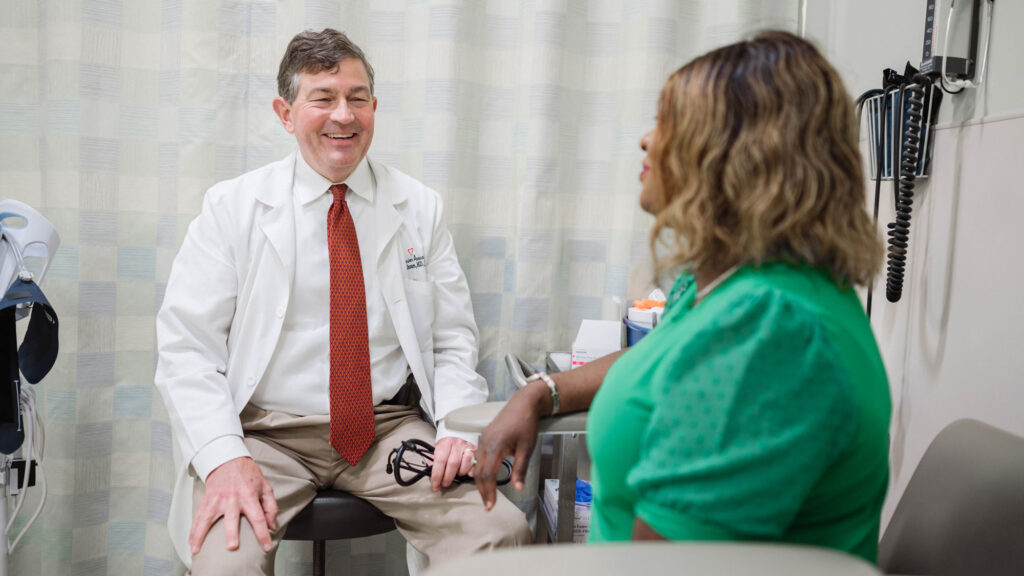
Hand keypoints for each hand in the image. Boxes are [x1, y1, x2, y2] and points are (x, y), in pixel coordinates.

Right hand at [188, 457, 277, 555]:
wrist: (229, 460)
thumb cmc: (249, 476)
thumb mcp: (265, 487)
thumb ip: (271, 508)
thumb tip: (272, 527)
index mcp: (250, 496)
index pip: (258, 518)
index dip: (263, 533)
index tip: (266, 547)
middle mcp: (233, 499)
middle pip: (232, 518)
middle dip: (232, 533)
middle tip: (232, 547)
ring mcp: (218, 499)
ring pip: (208, 518)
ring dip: (202, 534)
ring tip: (196, 549)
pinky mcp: (207, 499)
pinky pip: (198, 516)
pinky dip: (193, 530)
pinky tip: (190, 543)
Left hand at [430, 436, 476, 490]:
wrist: (458, 436)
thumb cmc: (447, 446)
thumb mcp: (437, 450)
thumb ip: (433, 461)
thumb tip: (430, 475)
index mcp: (445, 443)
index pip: (440, 461)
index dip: (437, 475)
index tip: (435, 484)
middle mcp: (457, 444)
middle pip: (452, 464)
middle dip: (447, 478)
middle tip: (444, 484)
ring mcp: (467, 447)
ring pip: (464, 464)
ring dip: (460, 473)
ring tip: (456, 473)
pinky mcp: (475, 452)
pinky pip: (474, 464)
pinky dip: (470, 471)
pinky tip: (467, 473)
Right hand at [474, 385, 543, 510]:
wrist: (523, 403)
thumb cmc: (526, 423)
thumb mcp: (527, 448)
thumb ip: (521, 469)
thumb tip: (518, 488)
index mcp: (495, 446)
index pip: (487, 475)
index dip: (489, 492)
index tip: (491, 505)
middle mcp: (485, 443)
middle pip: (478, 473)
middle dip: (483, 490)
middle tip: (488, 505)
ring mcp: (483, 439)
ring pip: (477, 465)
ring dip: (481, 481)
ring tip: (488, 494)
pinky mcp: (484, 437)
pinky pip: (479, 457)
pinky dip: (481, 470)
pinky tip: (487, 477)